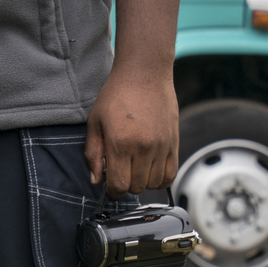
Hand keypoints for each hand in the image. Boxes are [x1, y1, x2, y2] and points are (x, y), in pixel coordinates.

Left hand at [84, 68, 178, 193]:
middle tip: (120, 172)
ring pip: (154, 184)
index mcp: (120, 143)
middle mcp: (143, 148)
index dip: (112, 191)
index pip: (119, 185)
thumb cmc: (116, 95)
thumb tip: (96, 180)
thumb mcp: (94, 122)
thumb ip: (93, 153)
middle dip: (125, 186)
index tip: (109, 186)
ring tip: (134, 168)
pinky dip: (160, 178)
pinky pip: (170, 174)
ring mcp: (161, 146)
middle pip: (137, 187)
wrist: (144, 75)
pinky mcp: (174, 143)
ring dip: (142, 182)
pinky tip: (150, 169)